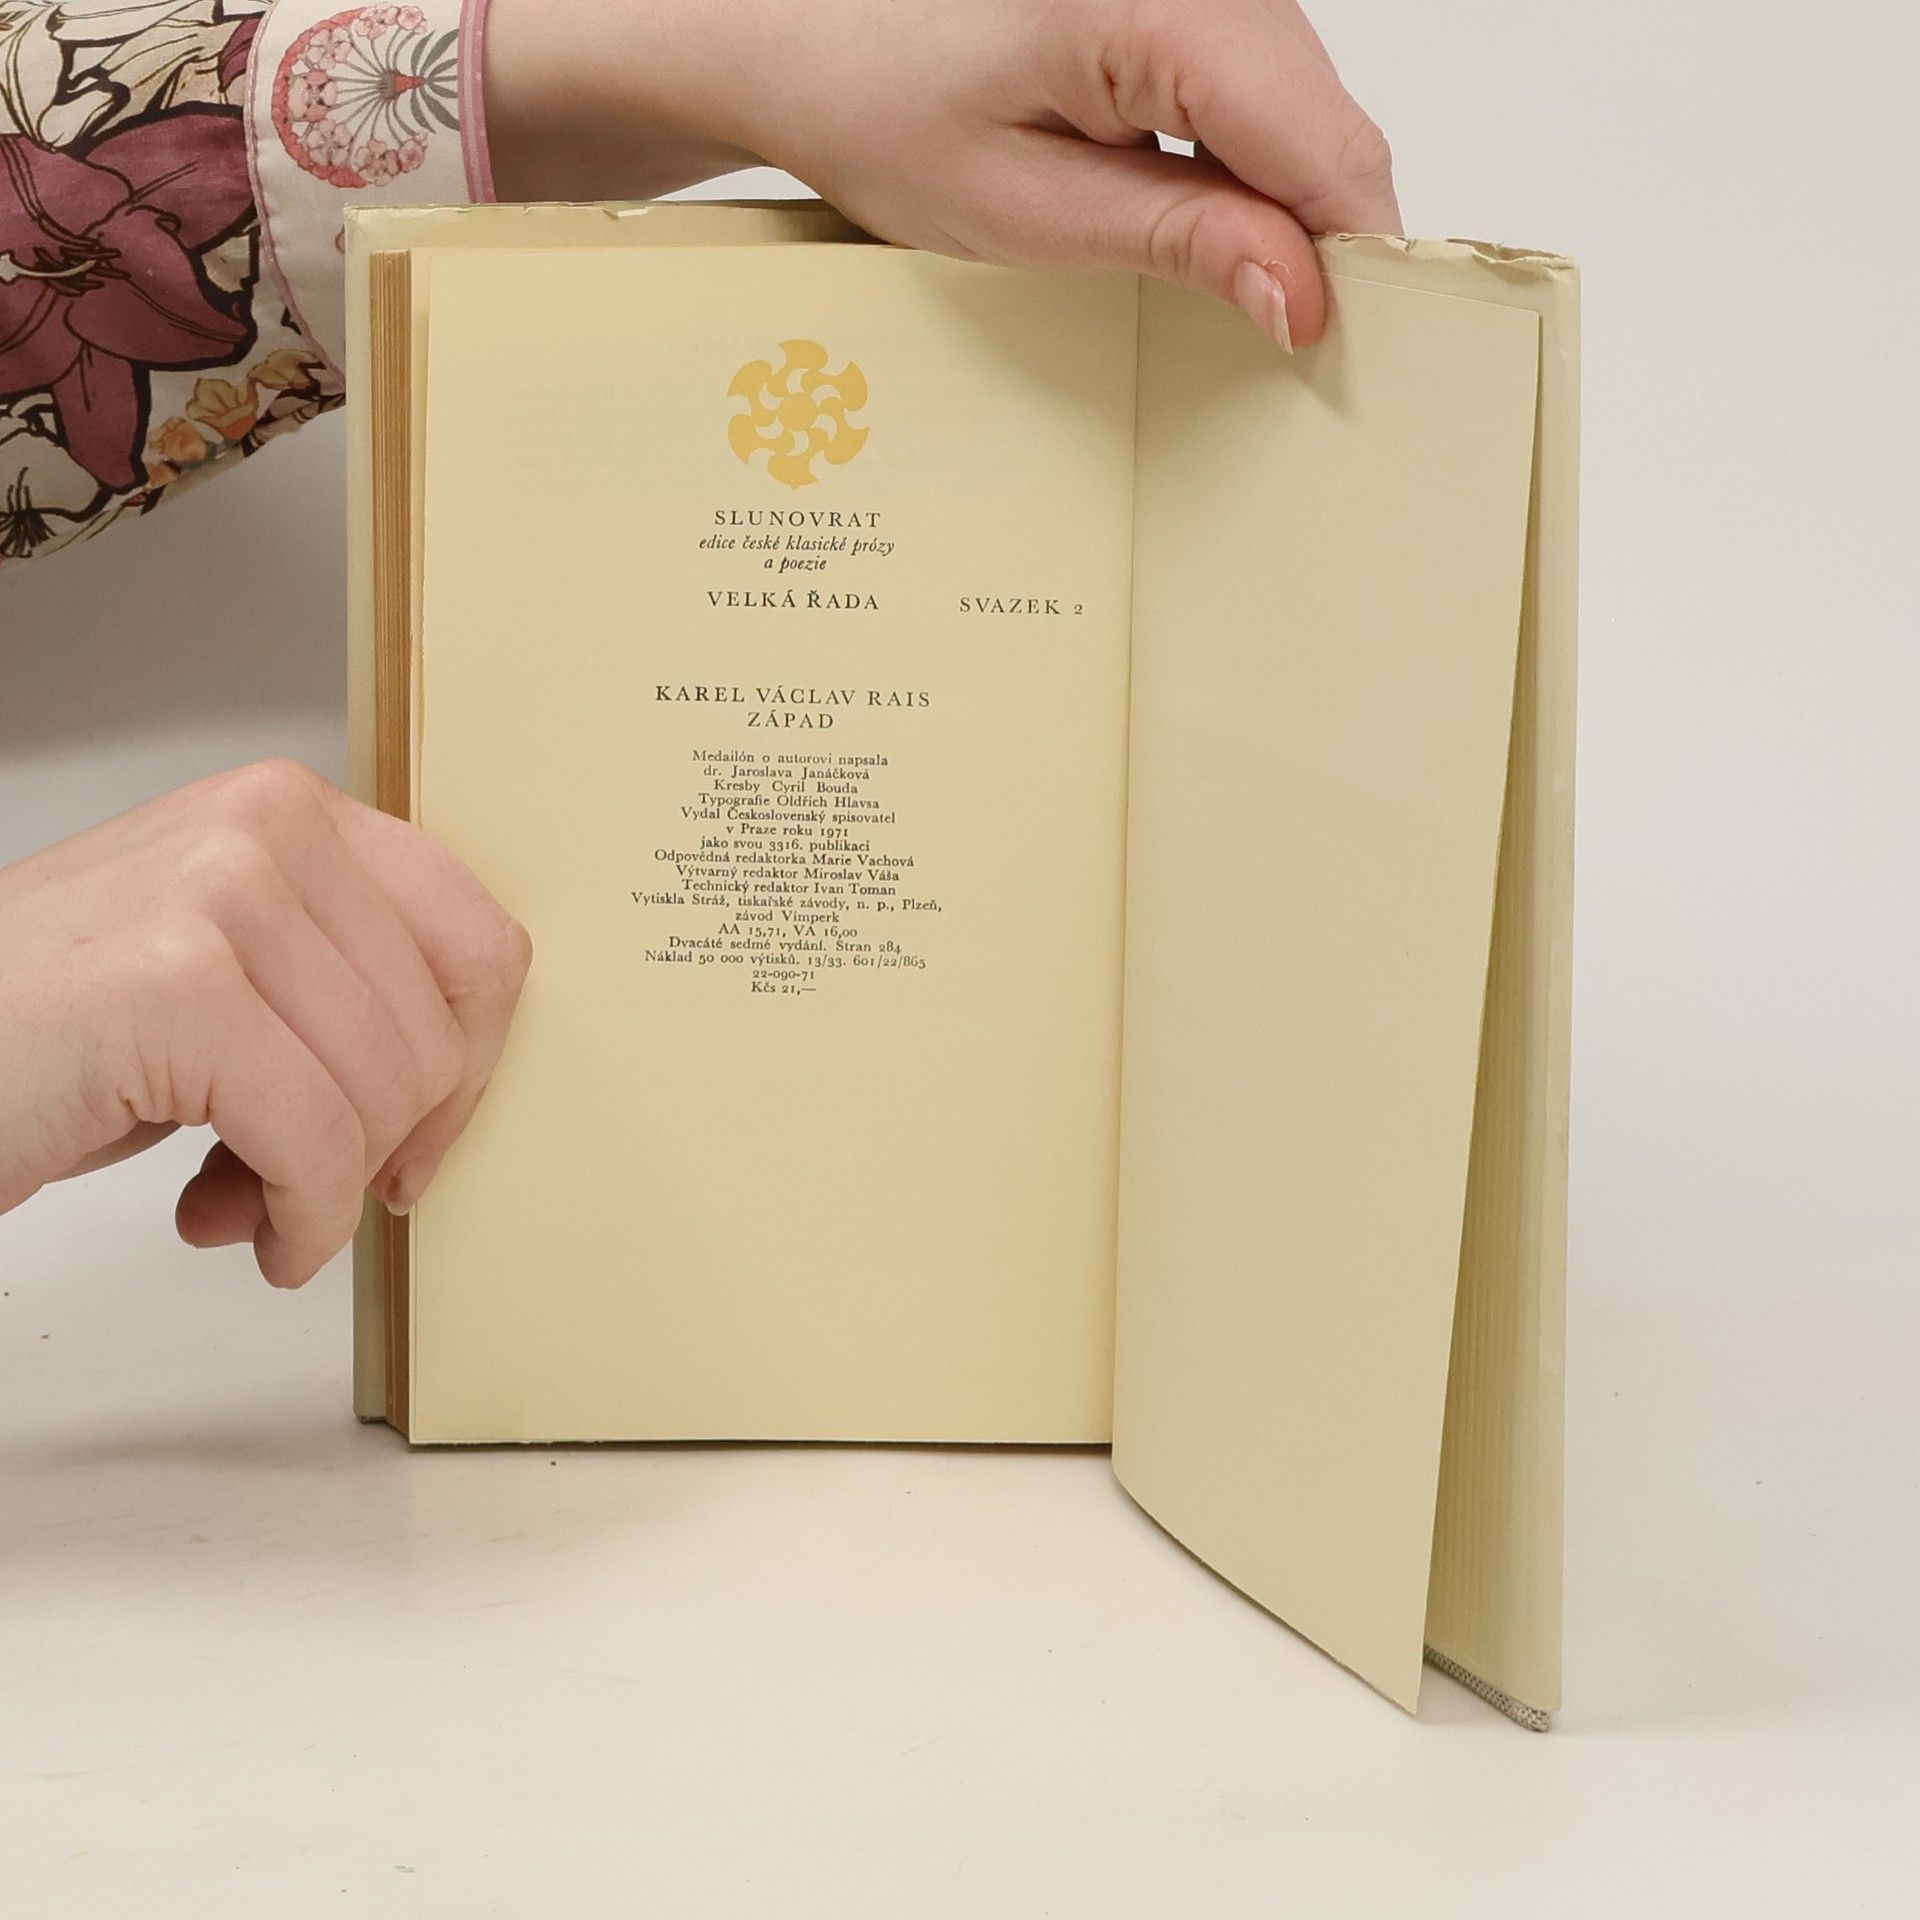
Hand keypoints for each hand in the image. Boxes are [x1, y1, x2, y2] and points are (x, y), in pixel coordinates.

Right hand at [0, 761, 531, 1287]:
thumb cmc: (52, 1030)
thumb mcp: (227, 972)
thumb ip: (341, 991)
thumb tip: (453, 1087)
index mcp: (296, 814)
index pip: (480, 943)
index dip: (471, 1063)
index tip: (422, 1131)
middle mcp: (267, 830)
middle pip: (438, 1033)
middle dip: (390, 1142)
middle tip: (316, 1186)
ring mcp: (220, 895)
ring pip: (384, 1092)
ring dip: (329, 1190)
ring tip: (250, 1206)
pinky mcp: (175, 987)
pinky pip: (314, 1140)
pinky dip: (298, 1218)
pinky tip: (239, 1230)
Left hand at [486, 0, 1399, 349]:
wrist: (807, 32)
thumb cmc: (881, 106)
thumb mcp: (1028, 208)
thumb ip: (1181, 241)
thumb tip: (1299, 294)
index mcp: (1161, 8)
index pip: (1325, 147)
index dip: (1341, 258)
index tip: (1319, 345)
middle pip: (1330, 125)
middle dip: (1317, 236)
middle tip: (1266, 333)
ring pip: (1307, 108)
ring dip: (1283, 201)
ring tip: (1210, 268)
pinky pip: (1265, 84)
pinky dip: (1250, 160)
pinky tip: (1194, 209)